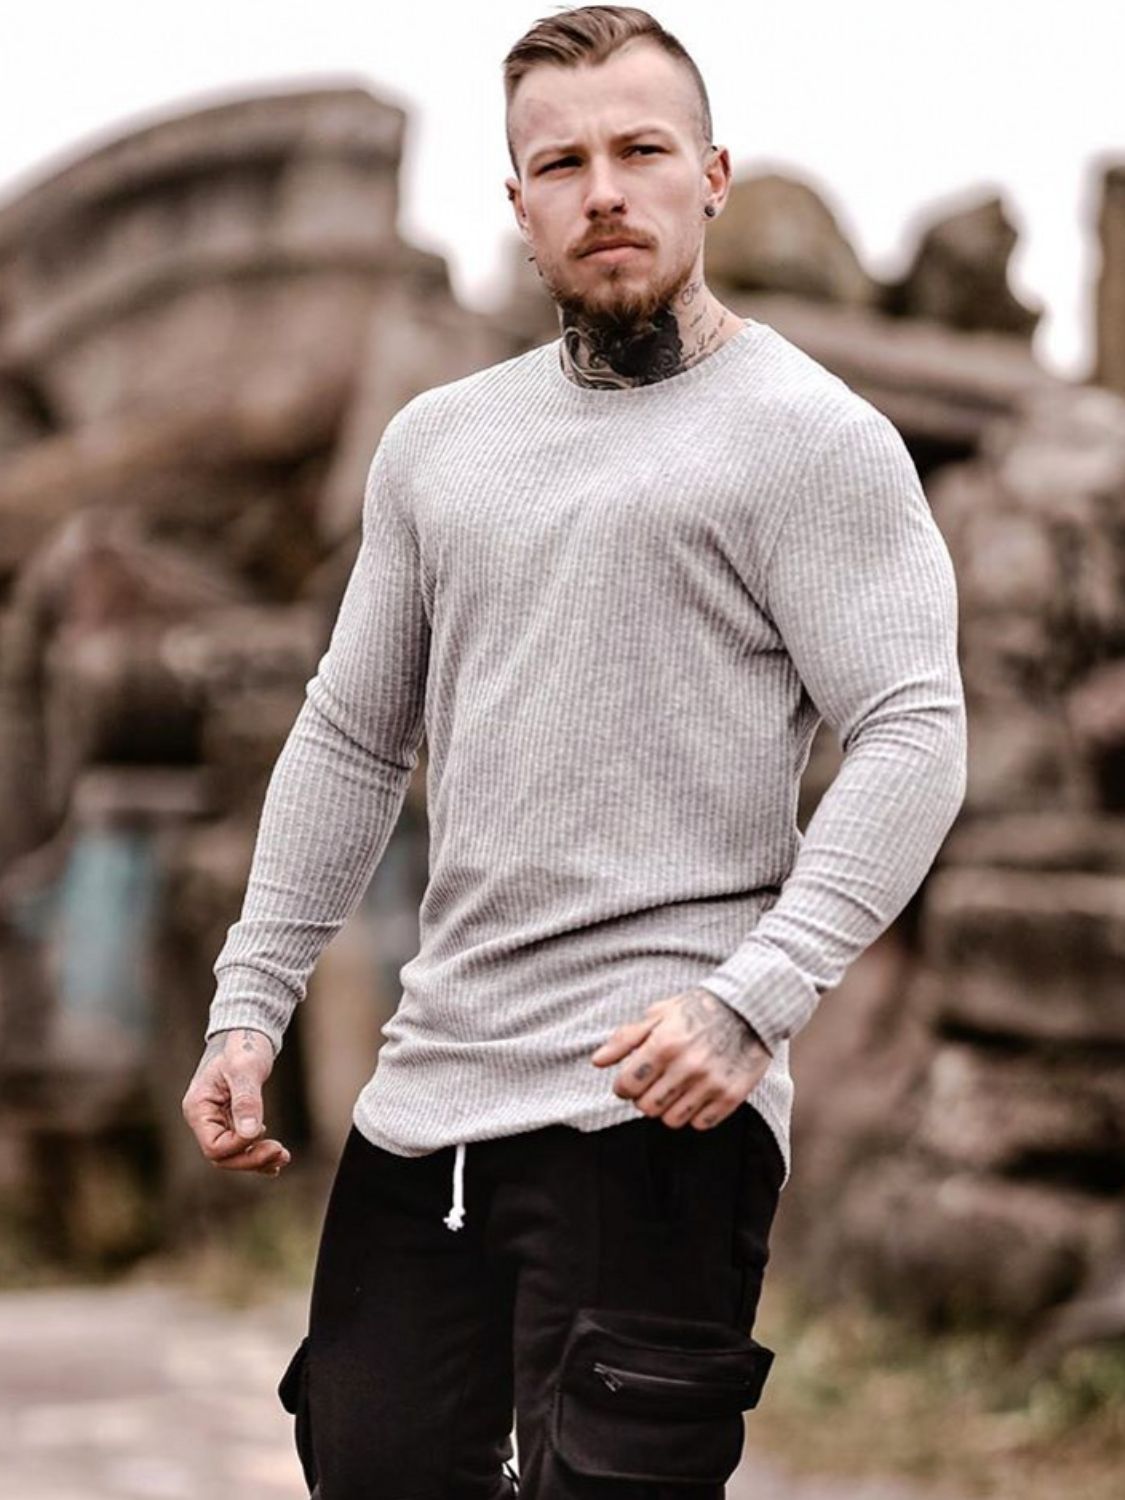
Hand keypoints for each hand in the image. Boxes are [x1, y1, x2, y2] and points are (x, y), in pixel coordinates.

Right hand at [181, 1028, 290, 1175]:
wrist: (247, 1031)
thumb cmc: (243, 1045)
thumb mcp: (245, 1069)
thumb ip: (246, 1101)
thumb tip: (250, 1134)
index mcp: (198, 1108)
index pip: (215, 1147)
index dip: (241, 1147)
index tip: (264, 1130)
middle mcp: (204, 1118)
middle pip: (223, 1156)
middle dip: (251, 1159)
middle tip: (282, 1153)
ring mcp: (216, 1119)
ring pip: (233, 1154)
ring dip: (257, 1159)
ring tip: (283, 1156)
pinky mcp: (231, 1118)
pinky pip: (240, 1145)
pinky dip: (256, 1153)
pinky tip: (275, 1160)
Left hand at [590, 987, 771, 1130]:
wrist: (747, 1008)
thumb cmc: (695, 1010)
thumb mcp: (658, 1015)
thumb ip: (625, 1039)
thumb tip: (597, 1062)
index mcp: (664, 1044)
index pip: (627, 1086)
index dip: (624, 1086)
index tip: (631, 1080)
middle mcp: (687, 1066)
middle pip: (647, 1108)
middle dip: (644, 1098)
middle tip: (654, 1084)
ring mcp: (711, 1083)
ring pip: (672, 1120)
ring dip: (669, 1108)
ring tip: (676, 1089)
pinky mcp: (731, 1095)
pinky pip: (700, 1123)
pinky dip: (695, 1114)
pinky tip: (697, 1094)